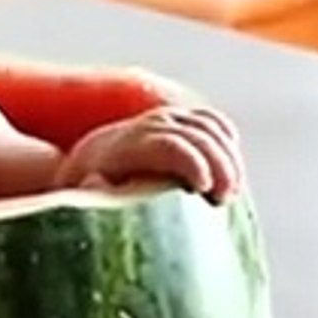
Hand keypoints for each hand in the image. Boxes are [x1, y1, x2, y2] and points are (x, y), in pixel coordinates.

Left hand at [55, 106, 244, 204]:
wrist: (90, 158)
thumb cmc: (90, 189)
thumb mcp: (86, 196)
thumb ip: (92, 192)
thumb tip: (95, 184)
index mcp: (128, 146)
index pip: (169, 145)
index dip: (192, 163)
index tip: (205, 188)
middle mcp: (149, 126)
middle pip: (197, 136)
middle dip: (220, 166)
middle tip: (226, 199)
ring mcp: (168, 119)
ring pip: (210, 128)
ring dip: (229, 158)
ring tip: (231, 191)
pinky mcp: (182, 119)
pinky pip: (213, 122)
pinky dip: (228, 143)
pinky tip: (232, 171)